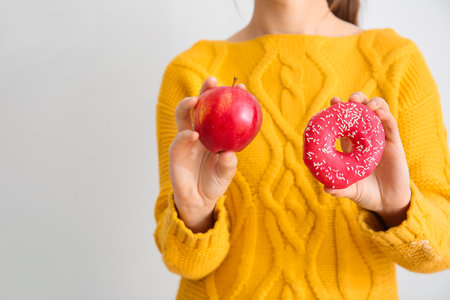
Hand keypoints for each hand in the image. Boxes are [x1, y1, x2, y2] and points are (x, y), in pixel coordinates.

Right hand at [168, 77, 242, 232]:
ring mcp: (186, 140)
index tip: (241, 87)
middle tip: (212, 81)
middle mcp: (199, 131)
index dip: (229, 97)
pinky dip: (186, 135)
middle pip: (200, 106)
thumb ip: (228, 164)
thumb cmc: (215, 182)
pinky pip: (180, 139)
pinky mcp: (176, 151)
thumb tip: (229, 153)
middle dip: (205, 90)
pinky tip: (194, 134)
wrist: (198, 199)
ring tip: (196, 100)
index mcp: (214, 133)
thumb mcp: (226, 174)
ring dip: (187, 105)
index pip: (221, 111)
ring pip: (183, 116)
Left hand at [324, 92, 410, 227]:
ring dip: (371, 103)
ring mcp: (381, 138)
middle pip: (362, 111)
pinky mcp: (395, 143)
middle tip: (348, 100)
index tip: (333, 101)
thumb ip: (339, 189)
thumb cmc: (366, 193)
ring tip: (362, 103)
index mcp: (351, 145)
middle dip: (355, 101)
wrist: (388, 202)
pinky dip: (385, 115)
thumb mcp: (350, 190)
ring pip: (378, 112)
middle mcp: (366, 138)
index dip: (339, 110)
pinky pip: (391, 124)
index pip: (345, 122)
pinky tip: (377, 112)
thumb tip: (326, 189)